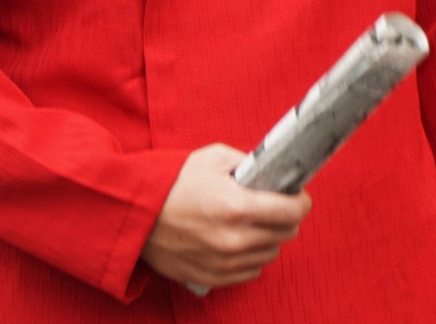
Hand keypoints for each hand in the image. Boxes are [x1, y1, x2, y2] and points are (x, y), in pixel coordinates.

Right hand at [141, 144, 311, 290]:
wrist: (134, 214)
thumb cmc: (171, 183)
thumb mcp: (213, 159)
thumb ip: (247, 163)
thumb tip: (271, 169)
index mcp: (237, 207)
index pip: (293, 212)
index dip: (300, 201)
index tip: (298, 197)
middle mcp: (234, 239)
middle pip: (286, 234)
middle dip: (285, 218)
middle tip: (273, 206)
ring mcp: (224, 262)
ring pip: (270, 254)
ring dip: (267, 238)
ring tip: (251, 223)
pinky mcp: (212, 277)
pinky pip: (250, 272)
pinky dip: (250, 257)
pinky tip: (239, 242)